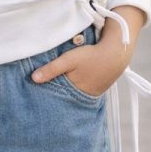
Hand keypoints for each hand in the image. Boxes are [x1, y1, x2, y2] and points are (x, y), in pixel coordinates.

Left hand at [30, 6, 145, 96]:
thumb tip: (33, 78)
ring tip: (53, 88)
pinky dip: (74, 89)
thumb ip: (52, 69)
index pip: (55, 97)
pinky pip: (80, 92)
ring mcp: (89, 94)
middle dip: (53, 95)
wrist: (117, 53)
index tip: (34, 93)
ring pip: (71, 95)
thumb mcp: (69, 59)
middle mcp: (82, 96)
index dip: (45, 94)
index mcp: (74, 91)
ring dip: (64, 92)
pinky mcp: (95, 89)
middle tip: (41, 93)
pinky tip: (69, 84)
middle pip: (63, 98)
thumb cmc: (92, 55)